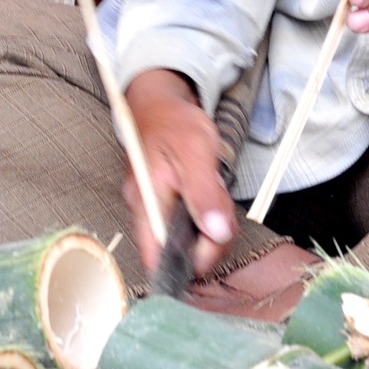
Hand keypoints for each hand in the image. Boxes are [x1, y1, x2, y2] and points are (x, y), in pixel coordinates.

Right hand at [122, 69, 234, 278]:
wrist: (163, 102)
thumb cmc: (175, 122)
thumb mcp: (195, 151)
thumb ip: (204, 193)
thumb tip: (216, 234)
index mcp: (145, 202)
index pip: (155, 257)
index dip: (184, 266)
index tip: (213, 249)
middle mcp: (144, 211)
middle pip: (177, 252)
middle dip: (210, 240)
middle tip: (224, 211)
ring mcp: (156, 209)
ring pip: (189, 239)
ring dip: (213, 226)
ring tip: (217, 193)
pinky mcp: (168, 205)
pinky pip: (191, 225)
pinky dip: (208, 217)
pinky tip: (212, 197)